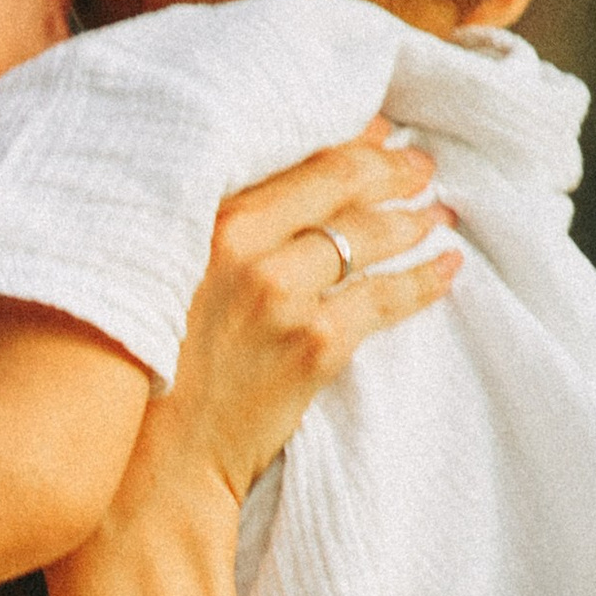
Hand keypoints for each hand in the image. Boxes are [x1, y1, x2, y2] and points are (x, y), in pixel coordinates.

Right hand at [135, 120, 460, 517]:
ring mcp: (283, 294)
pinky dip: (424, 282)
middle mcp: (243, 245)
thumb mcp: (161, 276)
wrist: (153, 462)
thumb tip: (271, 185)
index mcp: (203, 217)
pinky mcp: (314, 345)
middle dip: (393, 171)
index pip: (297, 158)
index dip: (352, 141)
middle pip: (343, 187)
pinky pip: (386, 301)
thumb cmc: (149, 370)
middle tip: (421, 167)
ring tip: (438, 215)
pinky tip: (447, 270)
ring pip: (369, 240)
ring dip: (413, 221)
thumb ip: (208, 226)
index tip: (380, 133)